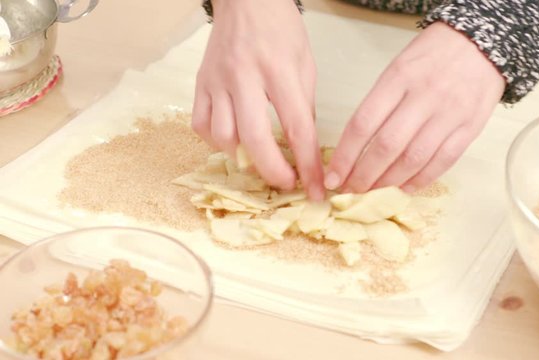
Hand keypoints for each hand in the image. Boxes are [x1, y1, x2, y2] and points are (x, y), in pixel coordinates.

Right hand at [192, 0, 323, 199]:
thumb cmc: (280, 28)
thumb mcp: (306, 62)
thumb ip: (305, 105)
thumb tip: (305, 147)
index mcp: (279, 69)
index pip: (297, 127)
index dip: (307, 165)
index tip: (317, 189)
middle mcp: (244, 76)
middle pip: (254, 138)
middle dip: (273, 172)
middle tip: (287, 184)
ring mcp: (217, 80)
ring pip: (222, 136)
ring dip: (243, 157)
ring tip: (261, 160)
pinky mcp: (200, 83)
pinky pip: (200, 124)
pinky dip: (216, 142)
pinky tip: (233, 141)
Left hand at [324, 22, 505, 192]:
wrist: (481, 44)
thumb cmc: (433, 56)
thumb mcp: (399, 67)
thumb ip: (380, 103)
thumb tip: (355, 147)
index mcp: (398, 78)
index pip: (363, 123)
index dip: (345, 156)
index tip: (333, 176)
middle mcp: (423, 97)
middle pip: (386, 145)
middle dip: (364, 175)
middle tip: (350, 191)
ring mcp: (449, 114)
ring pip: (414, 158)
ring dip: (389, 182)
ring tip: (373, 194)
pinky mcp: (469, 128)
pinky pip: (442, 161)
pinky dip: (421, 180)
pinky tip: (404, 189)